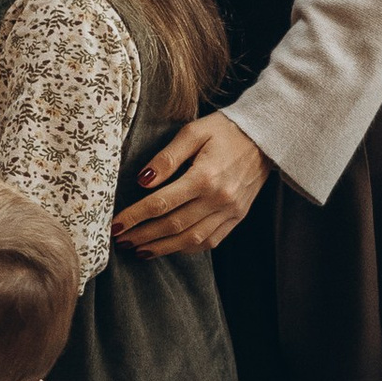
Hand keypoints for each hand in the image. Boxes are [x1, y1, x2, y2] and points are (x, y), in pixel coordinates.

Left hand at [113, 108, 268, 254]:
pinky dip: (188, 248)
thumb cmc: (225, 130)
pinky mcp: (238, 217)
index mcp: (204, 177)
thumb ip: (167, 157)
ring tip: (139, 250)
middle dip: (143, 236)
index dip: (135, 216)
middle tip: (121, 240)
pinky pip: (211, 241)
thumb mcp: (193, 132)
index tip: (116, 225)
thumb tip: (142, 180)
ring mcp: (230, 211)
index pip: (161, 203)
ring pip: (191, 240)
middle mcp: (218, 199)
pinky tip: (170, 248)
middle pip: (173, 226)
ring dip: (163, 248)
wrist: (266, 137)